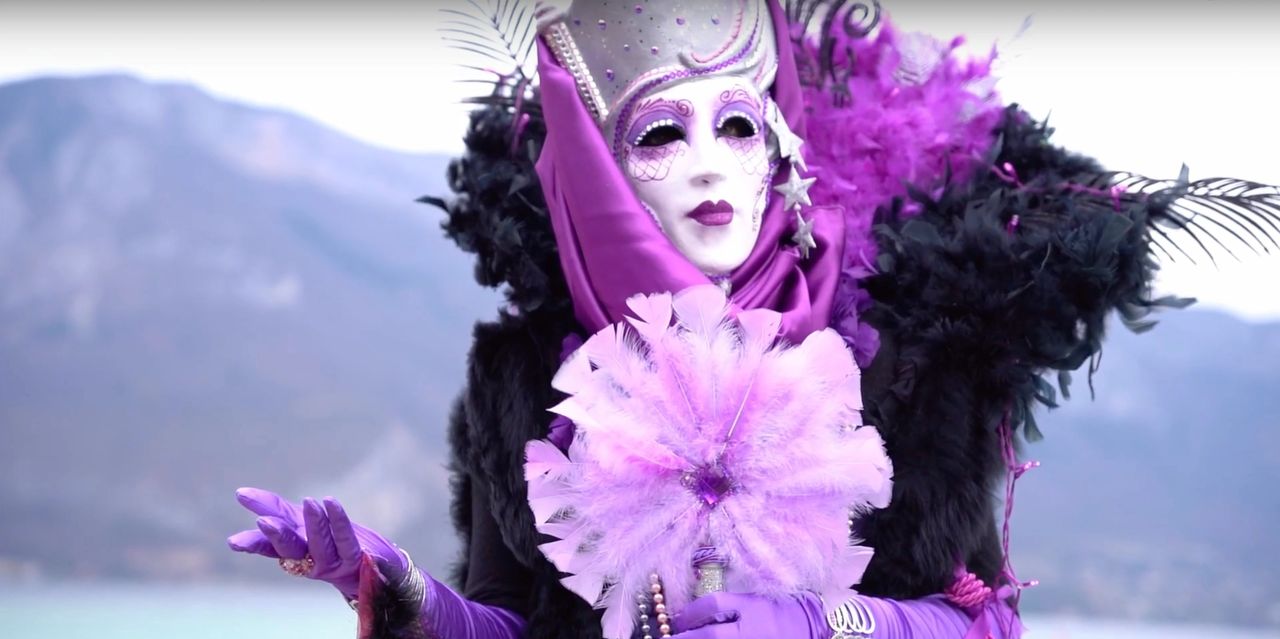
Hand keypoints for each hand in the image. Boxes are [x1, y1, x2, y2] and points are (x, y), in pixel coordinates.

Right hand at [226, 487, 408, 599]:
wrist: (374, 564)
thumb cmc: (331, 540)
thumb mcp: (300, 521)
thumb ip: (274, 509)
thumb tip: (240, 493)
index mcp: (292, 551)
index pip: (268, 547)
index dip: (253, 544)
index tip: (234, 541)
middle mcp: (308, 560)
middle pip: (290, 550)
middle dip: (277, 537)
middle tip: (264, 522)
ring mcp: (331, 562)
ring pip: (320, 545)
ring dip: (314, 524)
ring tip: (309, 501)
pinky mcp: (353, 558)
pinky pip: (345, 540)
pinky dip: (338, 521)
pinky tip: (331, 503)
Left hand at [669, 592, 826, 638]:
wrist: (816, 625)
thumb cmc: (784, 609)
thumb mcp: (758, 600)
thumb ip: (732, 605)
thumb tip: (697, 615)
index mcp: (753, 606)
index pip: (713, 605)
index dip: (690, 613)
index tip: (676, 619)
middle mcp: (754, 629)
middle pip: (710, 636)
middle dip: (686, 638)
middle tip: (671, 638)